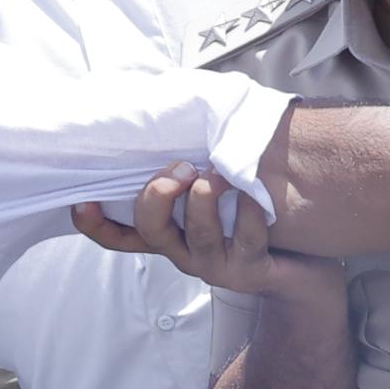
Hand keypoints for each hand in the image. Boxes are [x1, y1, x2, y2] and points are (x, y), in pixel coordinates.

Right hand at [70, 164, 325, 300]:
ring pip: (196, 236)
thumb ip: (186, 174)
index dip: (95, 223)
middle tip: (181, 169)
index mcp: (169, 235)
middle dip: (158, 194)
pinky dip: (249, 213)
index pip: (118, 236)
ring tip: (218, 175)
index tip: (83, 199)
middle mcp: (185, 253)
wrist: (306, 272)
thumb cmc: (254, 225)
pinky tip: (253, 194)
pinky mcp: (252, 271)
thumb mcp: (212, 199)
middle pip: (150, 229)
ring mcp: (218, 265)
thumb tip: (168, 116)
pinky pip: (247, 241)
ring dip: (204, 200)